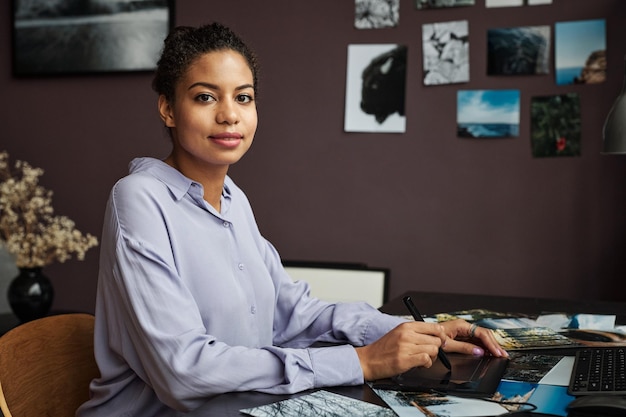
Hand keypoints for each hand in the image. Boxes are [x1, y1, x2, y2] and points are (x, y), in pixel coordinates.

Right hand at [355, 319, 507, 380]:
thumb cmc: (384, 349)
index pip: (434, 327)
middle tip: (426, 352)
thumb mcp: (399, 334)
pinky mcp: (406, 359)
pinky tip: (415, 363)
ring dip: (430, 357)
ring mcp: (407, 346)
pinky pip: (427, 360)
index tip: (441, 341)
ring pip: (434, 350)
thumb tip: (438, 336)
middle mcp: (408, 334)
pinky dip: (425, 363)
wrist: (368, 359)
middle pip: (437, 340)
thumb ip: (417, 333)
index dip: (440, 336)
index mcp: (407, 326)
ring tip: (418, 358)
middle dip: (436, 348)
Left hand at [438, 319, 507, 358]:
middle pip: (485, 334)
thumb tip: (479, 352)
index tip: (496, 353)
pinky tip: (489, 353)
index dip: (491, 344)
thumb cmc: (433, 336)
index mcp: (462, 325)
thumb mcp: (447, 344)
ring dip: (491, 346)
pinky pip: (477, 340)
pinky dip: (484, 347)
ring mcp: (464, 331)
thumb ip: (464, 348)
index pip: (482, 334)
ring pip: (482, 337)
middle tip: (502, 355)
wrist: (424, 335)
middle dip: (494, 344)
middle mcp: (465, 326)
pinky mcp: (463, 336)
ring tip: (499, 354)